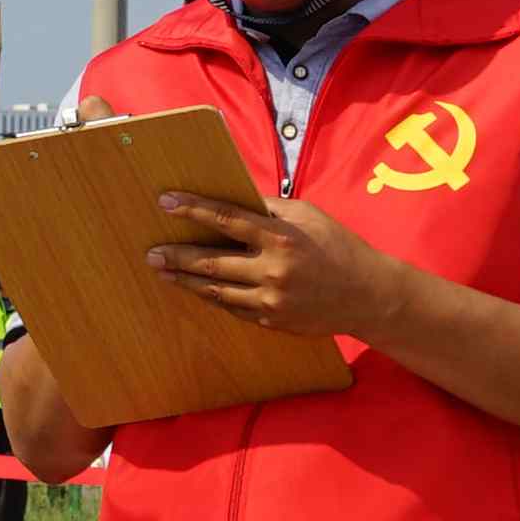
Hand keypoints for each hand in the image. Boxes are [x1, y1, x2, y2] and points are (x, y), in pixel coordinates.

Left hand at [143, 187, 396, 340]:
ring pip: (215, 291)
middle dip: (178, 256)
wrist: (367, 295)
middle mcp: (272, 270)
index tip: (166, 202)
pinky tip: (195, 288)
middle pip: (212, 262)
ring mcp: (270, 300)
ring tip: (163, 272)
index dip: (193, 209)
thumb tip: (234, 199)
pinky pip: (232, 308)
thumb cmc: (337, 246)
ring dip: (186, 281)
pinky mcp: (271, 321)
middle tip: (152, 252)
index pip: (227, 219)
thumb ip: (270, 209)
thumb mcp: (308, 216)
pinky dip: (212, 297)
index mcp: (281, 237)